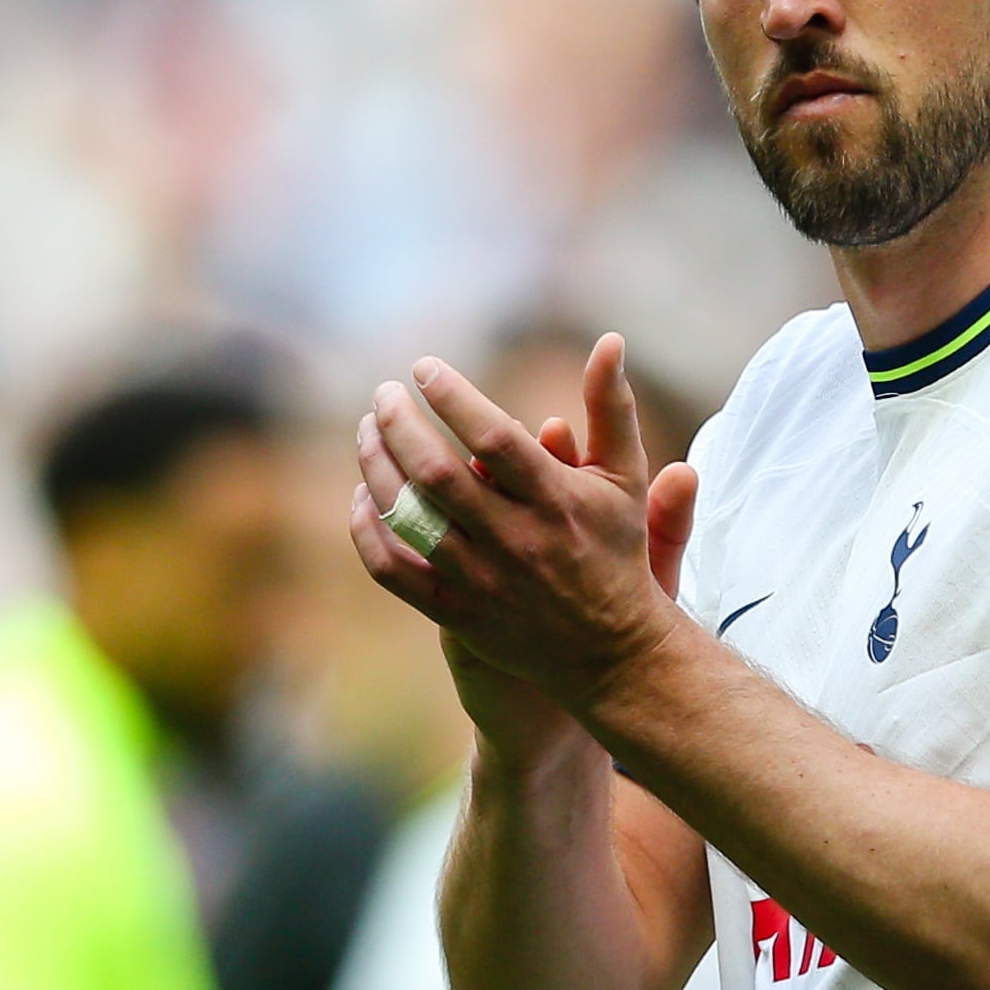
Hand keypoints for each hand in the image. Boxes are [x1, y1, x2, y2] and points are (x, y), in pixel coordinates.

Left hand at [349, 335, 699, 728]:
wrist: (611, 650)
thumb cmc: (616, 548)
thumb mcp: (624, 476)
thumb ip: (611, 406)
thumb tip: (611, 340)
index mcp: (556, 499)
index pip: (493, 437)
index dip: (453, 396)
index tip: (423, 368)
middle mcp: (516, 539)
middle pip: (438, 474)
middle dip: (400, 424)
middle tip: (384, 394)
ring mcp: (481, 580)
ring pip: (410, 517)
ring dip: (377, 466)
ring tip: (368, 429)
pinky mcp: (456, 614)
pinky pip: (393, 571)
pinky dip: (368, 532)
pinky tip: (365, 496)